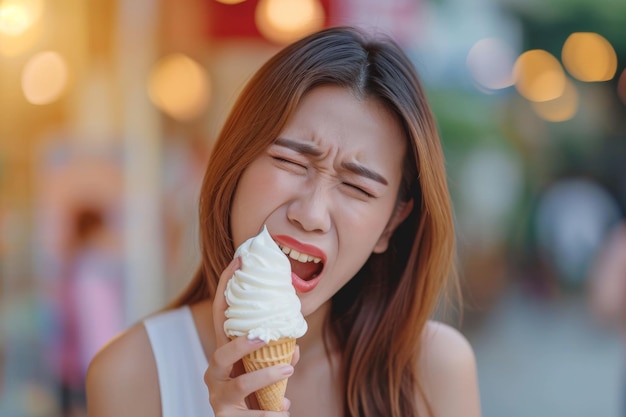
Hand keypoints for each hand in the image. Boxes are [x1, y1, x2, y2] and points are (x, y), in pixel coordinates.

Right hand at [206, 257, 299, 414]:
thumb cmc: (252, 395)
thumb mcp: (261, 372)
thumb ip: (275, 358)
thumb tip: (294, 351)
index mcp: (224, 355)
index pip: (221, 316)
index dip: (226, 287)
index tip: (238, 261)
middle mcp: (215, 374)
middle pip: (220, 354)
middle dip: (240, 344)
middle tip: (264, 336)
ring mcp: (218, 397)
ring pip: (238, 385)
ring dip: (266, 377)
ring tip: (288, 371)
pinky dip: (273, 414)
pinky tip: (286, 411)